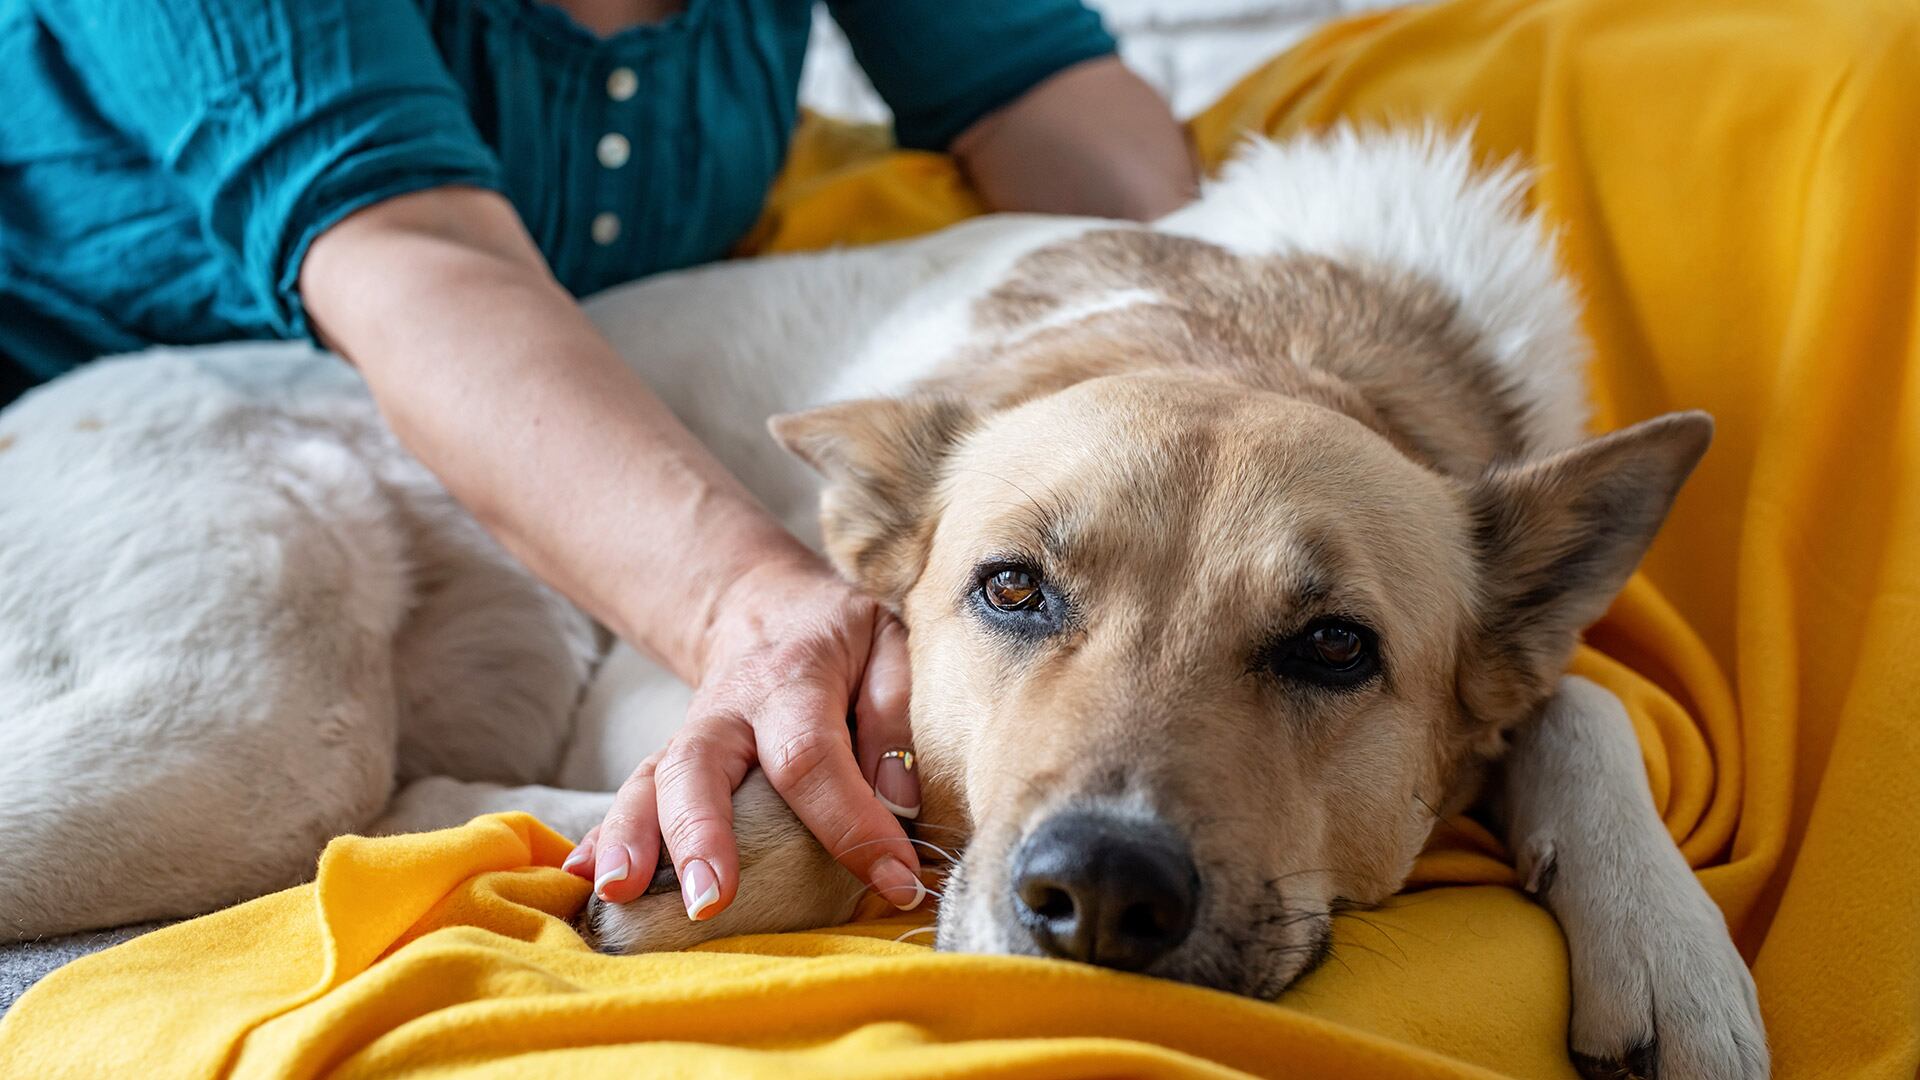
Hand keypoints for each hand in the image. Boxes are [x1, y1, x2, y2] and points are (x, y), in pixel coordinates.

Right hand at [564, 557, 923, 918]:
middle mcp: (728, 711)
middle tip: (707, 900)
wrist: (762, 605)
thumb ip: (894, 713)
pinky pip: (632, 796)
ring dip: (632, 838)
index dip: (851, 823)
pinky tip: (582, 877)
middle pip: (700, 768)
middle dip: (700, 834)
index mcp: (791, 680)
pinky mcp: (669, 763)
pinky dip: (603, 836)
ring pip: (650, 783)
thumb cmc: (837, 635)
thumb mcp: (886, 643)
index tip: (894, 880)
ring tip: (620, 892)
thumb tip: (898, 803)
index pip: (812, 758)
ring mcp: (690, 736)